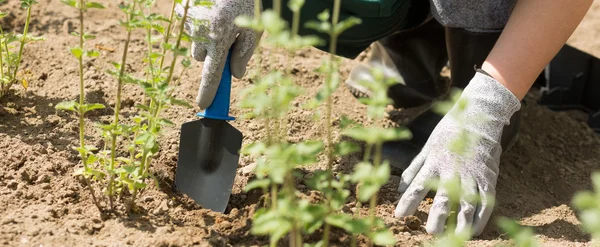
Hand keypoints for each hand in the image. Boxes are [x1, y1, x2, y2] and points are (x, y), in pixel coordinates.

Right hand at [176, 0, 261, 108]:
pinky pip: (191, 29)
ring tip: (221, 23)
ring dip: (206, 40)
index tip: (203, 105)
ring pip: (196, 44)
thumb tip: (235, 74)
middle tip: (228, 39)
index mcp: (219, 39)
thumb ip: (244, 54)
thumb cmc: (246, 4)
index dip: (208, 92)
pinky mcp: (185, 13)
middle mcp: (201, 33)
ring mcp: (190, 22)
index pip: (211, 74)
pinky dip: (200, 26)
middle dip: (213, 55)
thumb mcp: (254, 29)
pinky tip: (211, 14)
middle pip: (202, 59)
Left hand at [394, 71, 520, 235]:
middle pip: (443, 198)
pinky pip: (485, 202)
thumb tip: (400, 189)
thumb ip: (413, 169)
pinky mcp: (488, 178)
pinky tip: (473, 230)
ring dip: (460, 222)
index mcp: (434, 162)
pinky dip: (480, 218)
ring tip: (454, 237)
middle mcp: (452, 170)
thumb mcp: (427, 147)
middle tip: (432, 232)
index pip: (417, 185)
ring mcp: (472, 175)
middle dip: (437, 217)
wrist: (480, 116)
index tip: (399, 215)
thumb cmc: (449, 132)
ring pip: (466, 203)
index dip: (408, 202)